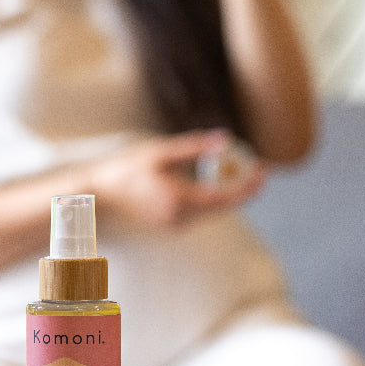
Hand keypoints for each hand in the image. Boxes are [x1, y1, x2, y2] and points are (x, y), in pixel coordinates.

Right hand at [88, 130, 266, 229]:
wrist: (102, 193)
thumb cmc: (127, 168)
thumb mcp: (161, 152)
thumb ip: (194, 147)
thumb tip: (225, 140)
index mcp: (177, 200)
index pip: (223, 197)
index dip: (246, 186)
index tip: (262, 171)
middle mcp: (179, 218)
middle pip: (223, 207)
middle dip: (243, 189)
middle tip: (260, 170)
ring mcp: (175, 224)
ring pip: (213, 210)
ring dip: (229, 193)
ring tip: (245, 172)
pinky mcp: (172, 224)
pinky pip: (202, 212)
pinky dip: (214, 198)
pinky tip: (220, 182)